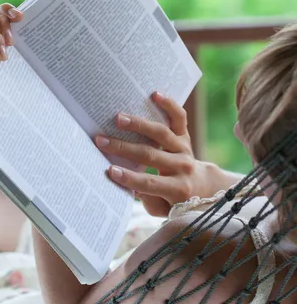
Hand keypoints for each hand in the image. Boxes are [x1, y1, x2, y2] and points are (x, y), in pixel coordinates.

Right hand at [94, 92, 212, 216]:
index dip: (130, 178)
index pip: (150, 183)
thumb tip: (132, 186)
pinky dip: (169, 105)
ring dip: (138, 125)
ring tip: (118, 118)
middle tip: (101, 141)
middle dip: (124, 148)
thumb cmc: (174, 200)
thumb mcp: (163, 208)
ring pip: (161, 133)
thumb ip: (149, 200)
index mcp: (178, 189)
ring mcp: (184, 148)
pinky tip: (154, 94)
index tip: (109, 170)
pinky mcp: (184, 135)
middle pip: (151, 155)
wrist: (202, 186)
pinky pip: (179, 118)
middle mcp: (183, 166)